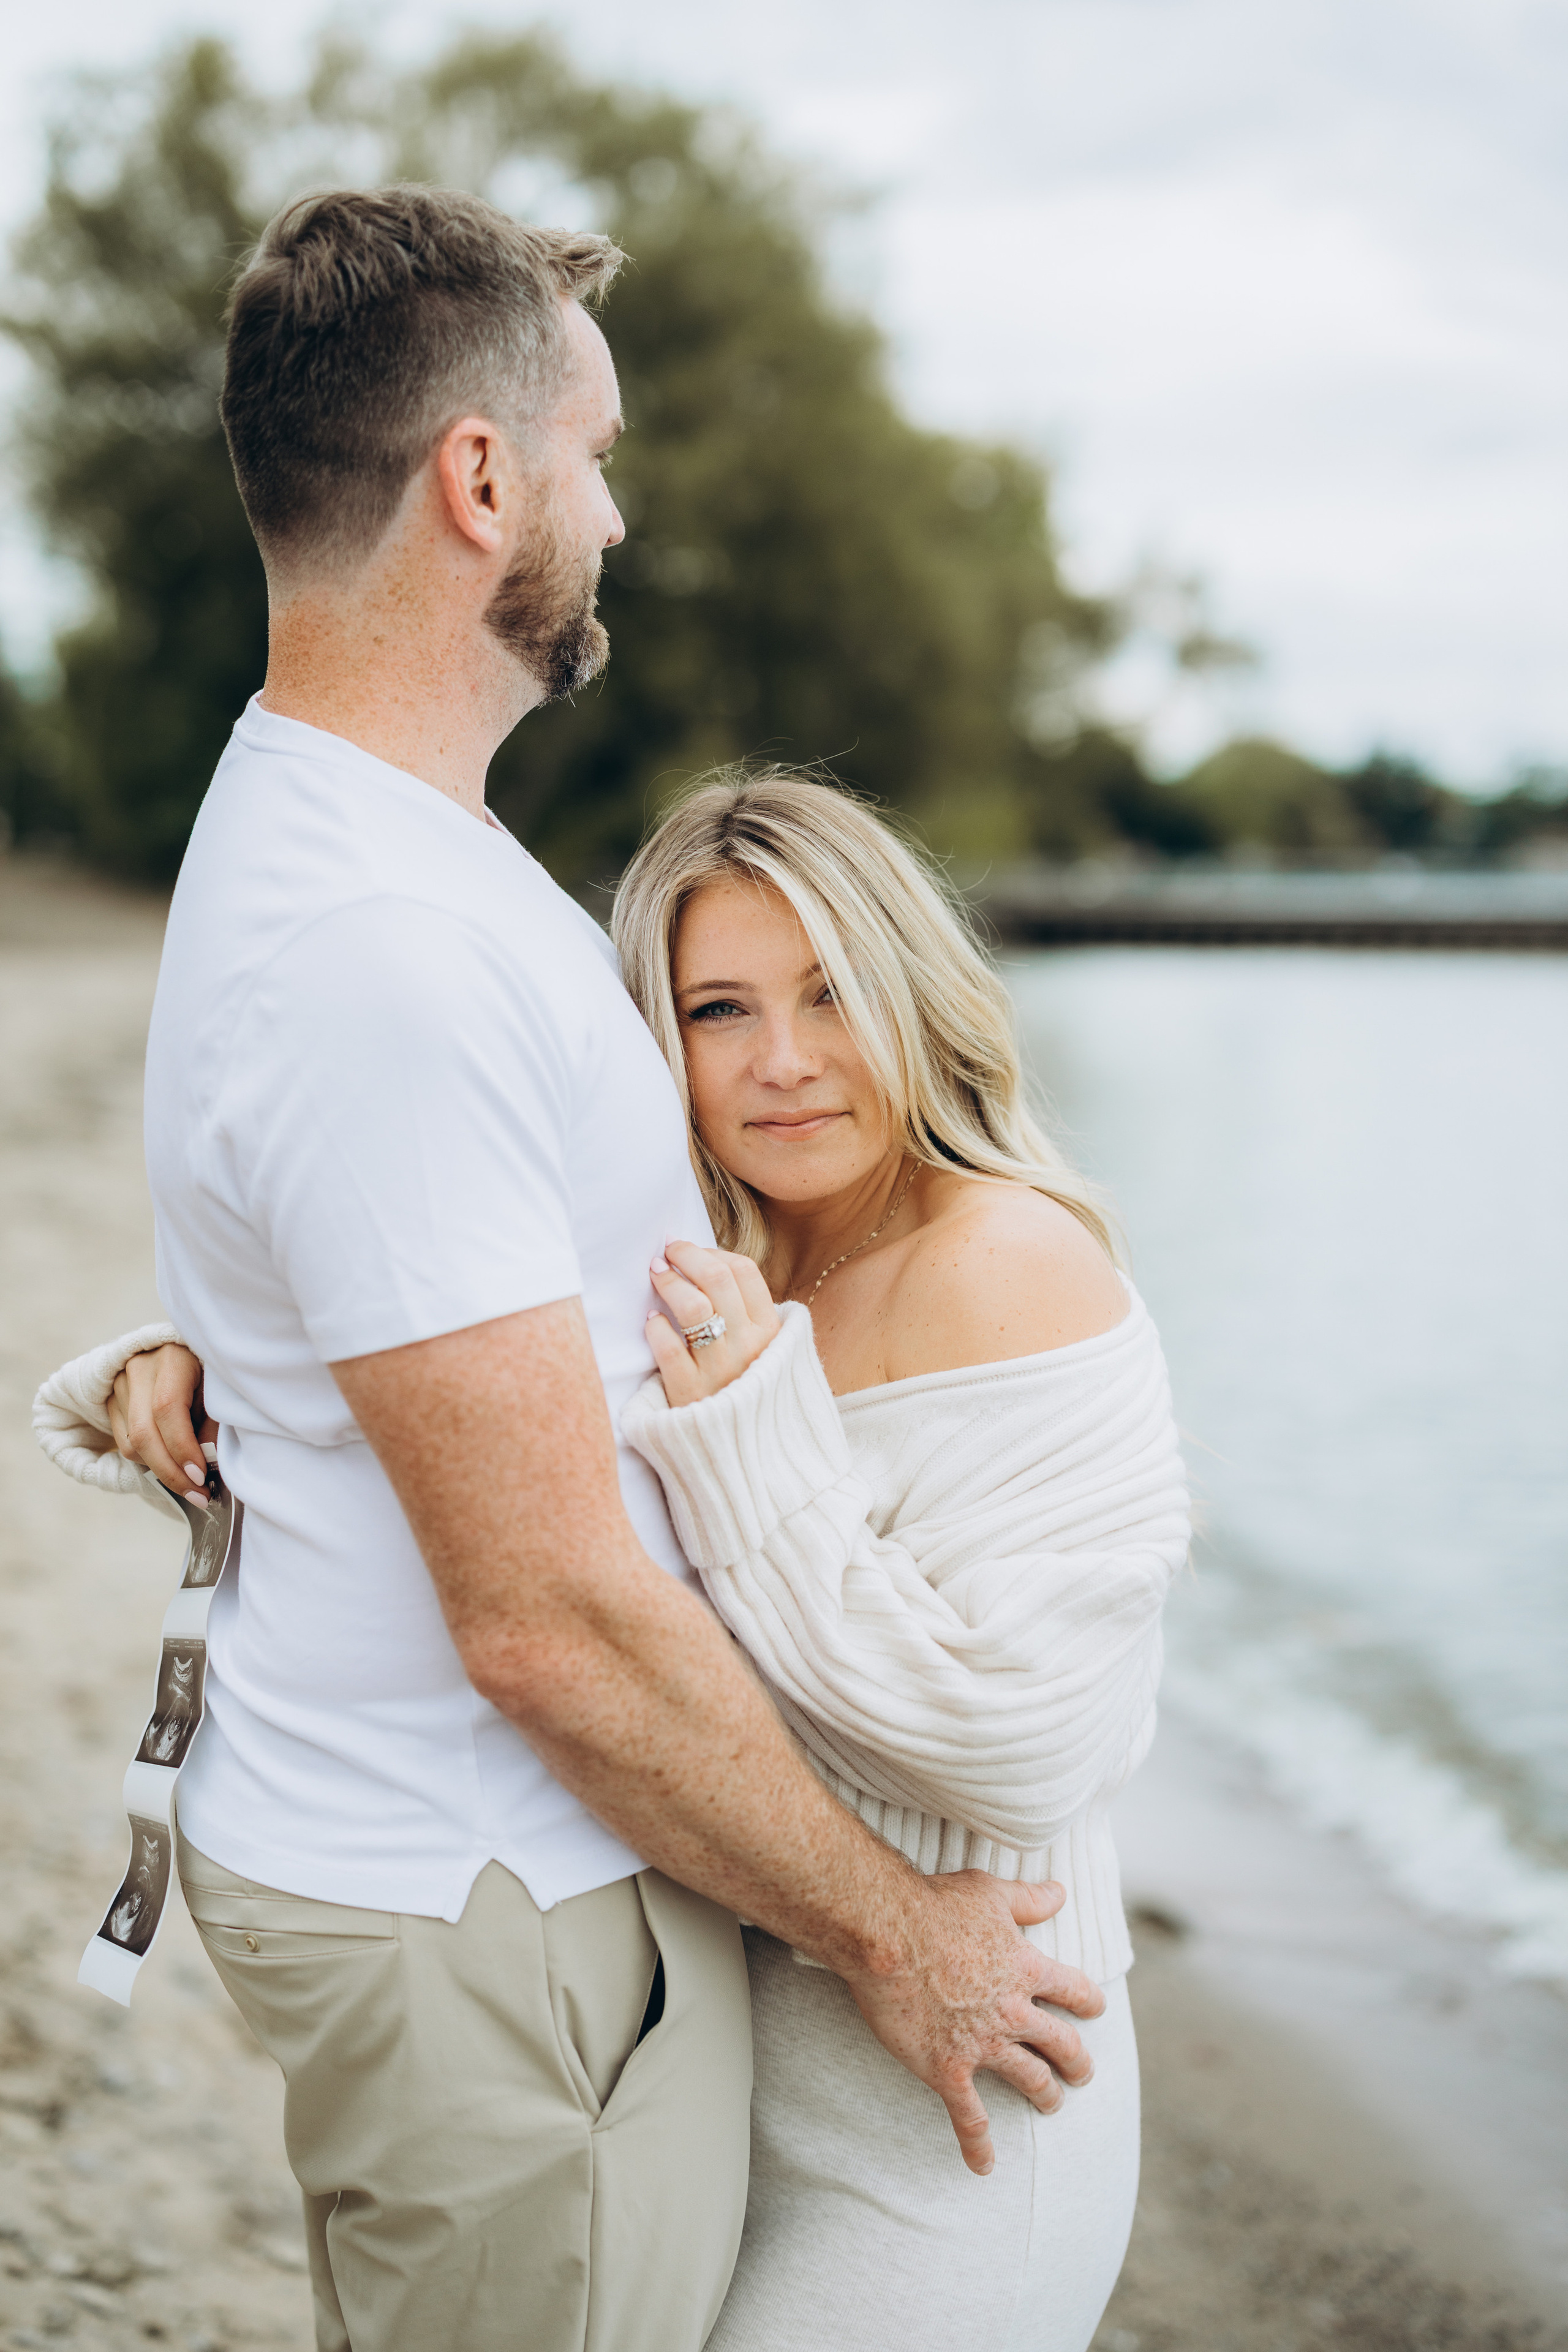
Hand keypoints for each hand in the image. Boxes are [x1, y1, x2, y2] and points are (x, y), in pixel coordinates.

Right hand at [107, 1343, 214, 1504]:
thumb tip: (209, 1465)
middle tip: (197, 1496)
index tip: (201, 1477)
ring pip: (131, 1443)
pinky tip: (171, 1466)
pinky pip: (124, 1442)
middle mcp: (139, 1369)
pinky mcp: (111, 1400)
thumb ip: (213, 1423)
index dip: (182, 1448)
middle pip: (143, 1433)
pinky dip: (148, 1460)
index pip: (167, 1409)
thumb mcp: (218, 1388)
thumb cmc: (209, 1369)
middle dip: (171, 1472)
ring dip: (160, 1471)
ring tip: (189, 1486)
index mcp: (172, 1357)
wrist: (182, 1349)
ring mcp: (120, 1384)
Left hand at [646, 1240, 781, 1405]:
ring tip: (655, 1273)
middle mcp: (748, 1346)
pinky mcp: (689, 1392)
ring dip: (668, 1281)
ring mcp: (719, 1369)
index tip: (692, 1250)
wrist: (742, 1451)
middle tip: (667, 1251)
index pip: (744, 1272)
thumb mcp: (765, 1352)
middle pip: (717, 1278)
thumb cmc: (745, 1390)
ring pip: (693, 1306)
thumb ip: (747, 1314)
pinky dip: (655, 1327)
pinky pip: (668, 1348)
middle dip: (687, 1255)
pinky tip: (652, 1320)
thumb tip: (710, 1266)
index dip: (713, 1252)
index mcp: (770, 1331)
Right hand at [845, 1873, 1105, 2176]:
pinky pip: (970, 2117)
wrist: (886, 1934)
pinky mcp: (948, 2069)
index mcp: (1025, 1968)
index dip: (1088, 2000)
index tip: (1096, 2009)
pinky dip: (978, 2145)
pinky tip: (984, 2166)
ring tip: (1051, 2104)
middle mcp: (1012, 2010)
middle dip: (1077, 2061)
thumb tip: (1061, 1891)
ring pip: (1029, 2078)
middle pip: (1061, 2043)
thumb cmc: (935, 1904)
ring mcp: (982, 2044)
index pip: (1073, 1989)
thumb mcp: (990, 1892)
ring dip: (1045, 2094)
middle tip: (1083, 2073)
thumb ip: (1029, 1898)